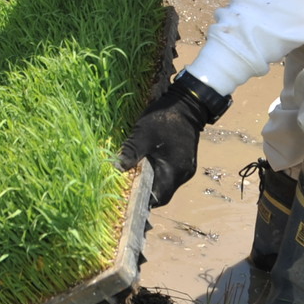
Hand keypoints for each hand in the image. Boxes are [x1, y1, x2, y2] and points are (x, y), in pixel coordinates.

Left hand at [117, 76, 231, 205]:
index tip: (128, 198)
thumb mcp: (143, 134)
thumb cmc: (164, 119)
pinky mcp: (184, 160)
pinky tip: (146, 165)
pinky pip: (169, 173)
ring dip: (151, 181)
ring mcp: (186, 167)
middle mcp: (183, 174)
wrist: (187, 103)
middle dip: (145, 191)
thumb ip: (131, 152)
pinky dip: (157, 173)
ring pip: (165, 183)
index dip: (144, 201)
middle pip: (162, 193)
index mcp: (175, 171)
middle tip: (127, 187)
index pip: (159, 198)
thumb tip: (117, 169)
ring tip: (135, 175)